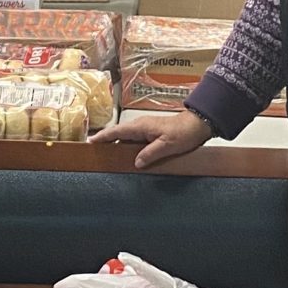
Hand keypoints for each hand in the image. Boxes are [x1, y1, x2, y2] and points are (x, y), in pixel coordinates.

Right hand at [93, 109, 214, 168]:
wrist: (198, 125)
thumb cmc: (183, 132)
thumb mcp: (167, 145)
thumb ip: (150, 153)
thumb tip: (136, 163)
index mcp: (140, 126)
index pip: (116, 131)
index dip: (102, 137)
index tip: (89, 142)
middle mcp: (140, 126)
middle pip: (117, 134)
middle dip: (105, 142)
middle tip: (93, 153)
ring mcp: (145, 130)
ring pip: (125, 138)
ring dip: (116, 145)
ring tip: (105, 157)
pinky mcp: (150, 134)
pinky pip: (133, 141)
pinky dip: (126, 147)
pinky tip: (126, 157)